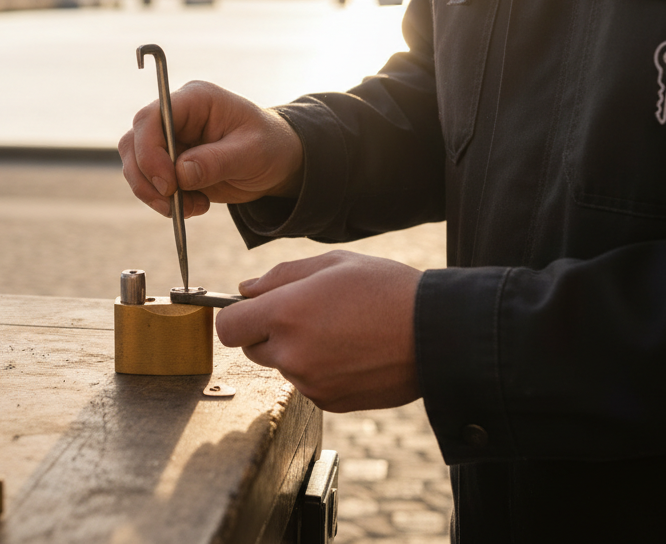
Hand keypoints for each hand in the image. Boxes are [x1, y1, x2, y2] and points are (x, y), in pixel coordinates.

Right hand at [118, 81, 303, 217]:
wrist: (279, 163)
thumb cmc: (270, 146)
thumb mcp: (251, 153)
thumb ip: (216, 161)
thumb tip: (180, 173)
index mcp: (195, 100)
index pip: (151, 118)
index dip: (149, 151)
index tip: (168, 184)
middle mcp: (175, 117)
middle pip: (135, 142)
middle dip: (146, 177)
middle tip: (171, 202)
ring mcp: (169, 140)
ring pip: (135, 165)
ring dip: (154, 194)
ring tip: (190, 208)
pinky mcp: (169, 163)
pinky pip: (149, 183)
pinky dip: (165, 201)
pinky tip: (195, 206)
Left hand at [215, 251, 421, 411]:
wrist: (438, 334)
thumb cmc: (387, 290)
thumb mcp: (332, 263)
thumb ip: (280, 276)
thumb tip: (245, 290)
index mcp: (285, 314)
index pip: (228, 327)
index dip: (237, 317)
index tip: (253, 310)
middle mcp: (291, 353)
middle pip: (252, 349)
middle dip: (269, 332)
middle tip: (308, 314)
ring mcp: (310, 382)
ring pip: (283, 366)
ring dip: (297, 351)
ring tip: (339, 331)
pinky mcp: (329, 401)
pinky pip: (308, 384)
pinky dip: (320, 371)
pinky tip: (351, 352)